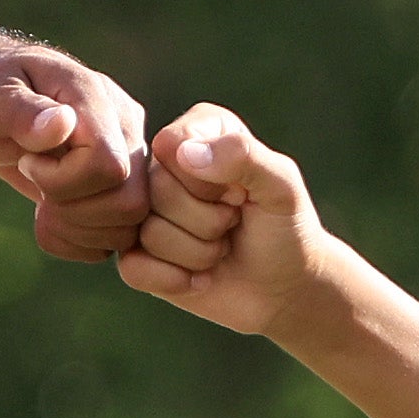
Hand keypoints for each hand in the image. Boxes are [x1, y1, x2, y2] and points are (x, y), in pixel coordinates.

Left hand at [0, 37, 152, 259]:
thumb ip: (22, 109)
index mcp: (98, 98)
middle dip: (71, 209)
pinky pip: (116, 241)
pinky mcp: (120, 191)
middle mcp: (126, 129)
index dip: (63, 180)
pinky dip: (76, 243)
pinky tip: (50, 217)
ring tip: (41, 203)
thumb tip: (62, 124)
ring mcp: (129, 162)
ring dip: (74, 229)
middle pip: (129, 202)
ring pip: (128, 227)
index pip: (109, 164)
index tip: (26, 161)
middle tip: (34, 183)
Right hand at [115, 105, 325, 336]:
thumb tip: (185, 153)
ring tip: (220, 249)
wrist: (283, 287)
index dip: (208, 182)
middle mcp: (165, 165)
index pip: (172, 146)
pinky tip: (199, 278)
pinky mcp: (136, 254)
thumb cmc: (285, 229)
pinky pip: (133, 268)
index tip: (241, 193)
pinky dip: (175, 280)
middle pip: (158, 191)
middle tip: (232, 224)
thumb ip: (243, 156)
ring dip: (198, 253)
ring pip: (148, 232)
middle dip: (208, 221)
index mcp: (198, 130)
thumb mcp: (281, 187)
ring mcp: (147, 210)